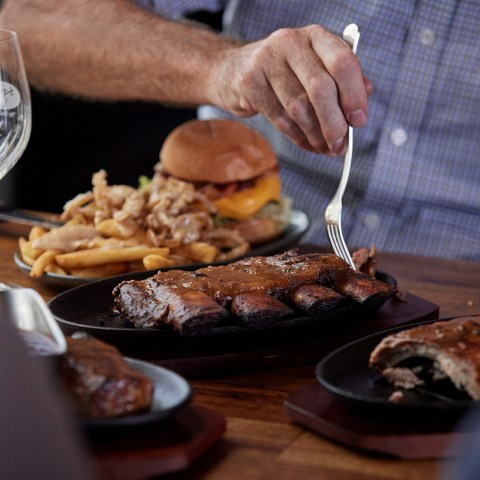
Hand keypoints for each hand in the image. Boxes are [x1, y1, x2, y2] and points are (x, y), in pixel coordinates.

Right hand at [213, 24, 371, 154]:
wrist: (234, 71)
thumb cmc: (283, 73)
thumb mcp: (314, 68)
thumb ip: (340, 79)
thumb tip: (366, 95)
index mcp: (315, 36)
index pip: (342, 61)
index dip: (354, 94)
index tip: (359, 120)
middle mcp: (291, 42)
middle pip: (320, 88)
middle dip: (334, 123)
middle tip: (340, 146)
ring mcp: (266, 61)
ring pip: (299, 108)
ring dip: (316, 135)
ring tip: (326, 149)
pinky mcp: (249, 83)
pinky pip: (280, 119)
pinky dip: (298, 137)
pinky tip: (308, 145)